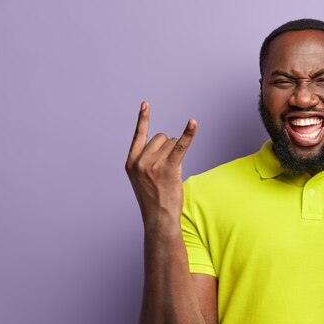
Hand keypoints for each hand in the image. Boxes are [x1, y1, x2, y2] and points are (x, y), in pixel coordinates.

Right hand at [125, 101, 196, 225]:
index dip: (143, 119)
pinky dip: (189, 134)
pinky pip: (181, 146)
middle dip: (168, 149)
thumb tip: (167, 141)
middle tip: (166, 170)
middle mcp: (140, 161)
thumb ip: (147, 160)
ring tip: (172, 174)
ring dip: (177, 154)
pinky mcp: (169, 168)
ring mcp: (153, 165)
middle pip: (161, 137)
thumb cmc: (154, 199)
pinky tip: (193, 123)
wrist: (158, 219)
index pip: (138, 135)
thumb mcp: (142, 178)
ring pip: (172, 143)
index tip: (145, 103)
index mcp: (131, 162)